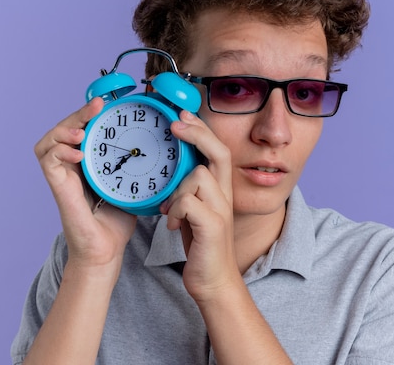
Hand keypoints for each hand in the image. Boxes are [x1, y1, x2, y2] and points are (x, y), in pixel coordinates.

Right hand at [33, 97, 136, 270]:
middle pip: (64, 128)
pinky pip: (48, 160)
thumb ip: (137, 164)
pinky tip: (78, 153)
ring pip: (49, 140)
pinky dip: (60, 151)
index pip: (82, 128)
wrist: (107, 249)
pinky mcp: (57, 187)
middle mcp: (71, 165)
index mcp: (87, 161)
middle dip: (79, 113)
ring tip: (82, 130)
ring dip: (64, 128)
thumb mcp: (132, 183)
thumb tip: (161, 142)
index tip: (107, 102)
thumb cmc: (118, 219)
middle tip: (97, 104)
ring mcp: (62, 175)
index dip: (89, 113)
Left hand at [160, 110, 238, 301]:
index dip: (201, 129)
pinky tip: (172, 225)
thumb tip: (169, 170)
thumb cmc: (200, 244)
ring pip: (198, 176)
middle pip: (219, 152)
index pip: (217, 150)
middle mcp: (225, 194)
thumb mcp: (193, 210)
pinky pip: (189, 203)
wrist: (213, 279)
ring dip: (177, 189)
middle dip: (197, 133)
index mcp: (220, 189)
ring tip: (168, 210)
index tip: (182, 114)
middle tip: (175, 124)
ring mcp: (221, 209)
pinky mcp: (213, 226)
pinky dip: (175, 211)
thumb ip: (188, 190)